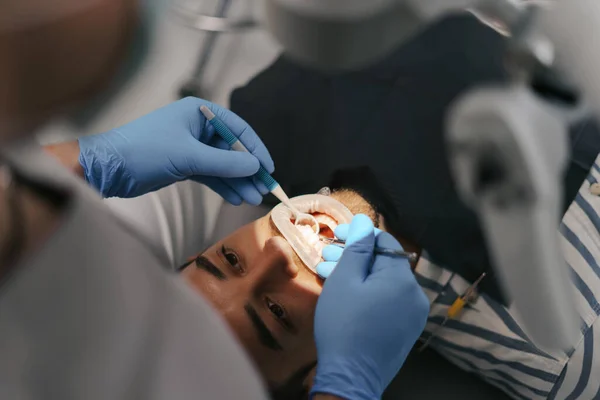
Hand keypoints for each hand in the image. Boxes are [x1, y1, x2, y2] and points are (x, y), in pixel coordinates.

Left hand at [78, 97, 273, 202]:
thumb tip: (255, 167)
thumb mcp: (188, 156)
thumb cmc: (145, 150)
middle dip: (247, 171)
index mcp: (199, 113)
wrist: (109, 168)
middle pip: (232, 149)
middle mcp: (198, 127)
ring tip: (252, 199)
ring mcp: (191, 147)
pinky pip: (210, 175)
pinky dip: (222, 186)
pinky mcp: (184, 164)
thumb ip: (225, 162)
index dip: (256, 148)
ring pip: (222, 165)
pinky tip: (235, 198)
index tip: (268, 168)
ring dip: (237, 182)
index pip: (238, 129)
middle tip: (263, 190)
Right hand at [311, 215, 429, 399]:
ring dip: (359, 276)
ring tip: (330, 275)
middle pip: (384, 263)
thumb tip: (364, 222)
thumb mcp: (345, 280)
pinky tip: (346, 295)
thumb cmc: (344, 325)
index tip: (336, 236)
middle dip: (354, 257)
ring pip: (384, 283)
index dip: (359, 235)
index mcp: (402, 279)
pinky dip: (368, 294)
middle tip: (327, 256)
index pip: (385, 242)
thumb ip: (357, 247)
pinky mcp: (406, 330)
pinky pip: (388, 302)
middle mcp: (414, 295)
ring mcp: (413, 315)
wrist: (351, 377)